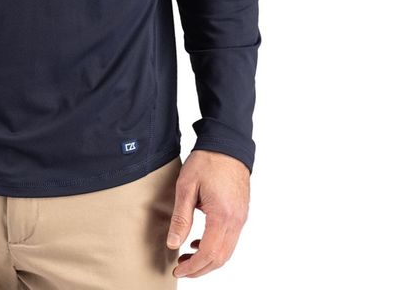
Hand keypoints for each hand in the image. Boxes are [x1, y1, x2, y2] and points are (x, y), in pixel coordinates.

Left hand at [165, 149, 249, 277]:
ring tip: (187, 258)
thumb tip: (174, 244)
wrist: (227, 144)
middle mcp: (236, 220)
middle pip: (220, 258)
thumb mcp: (186, 186)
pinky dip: (216, 248)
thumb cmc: (207, 161)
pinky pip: (230, 239)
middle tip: (181, 268)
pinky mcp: (241, 213)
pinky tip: (200, 243)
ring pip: (227, 251)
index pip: (209, 253)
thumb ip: (181, 218)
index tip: (178, 270)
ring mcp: (241, 217)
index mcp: (222, 215)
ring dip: (208, 260)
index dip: (193, 267)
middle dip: (200, 269)